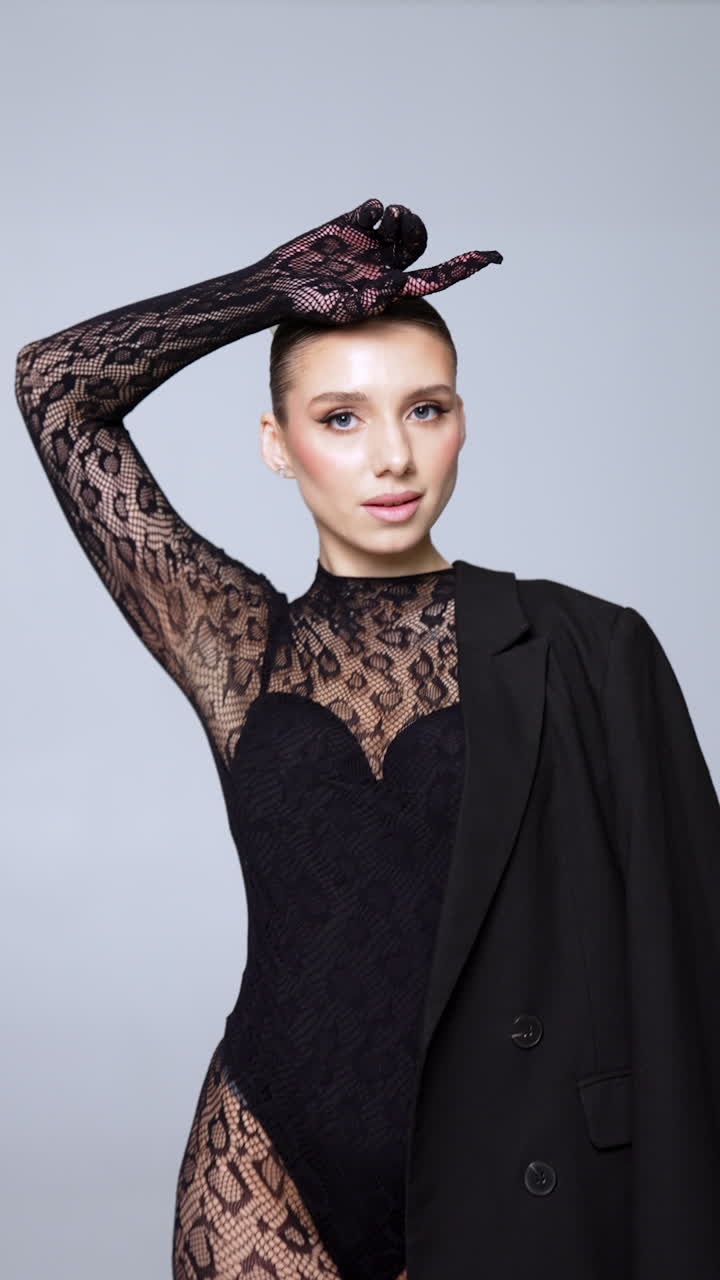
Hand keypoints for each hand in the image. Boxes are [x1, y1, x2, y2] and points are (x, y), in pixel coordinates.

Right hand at [257, 196, 501, 325]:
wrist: (280, 287)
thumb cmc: (310, 306)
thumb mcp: (345, 305)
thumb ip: (373, 294)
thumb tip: (397, 281)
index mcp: (390, 286)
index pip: (436, 276)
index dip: (464, 267)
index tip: (491, 257)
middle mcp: (383, 264)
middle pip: (418, 242)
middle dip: (416, 230)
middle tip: (400, 226)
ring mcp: (367, 245)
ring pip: (400, 224)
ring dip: (401, 217)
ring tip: (387, 220)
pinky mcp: (348, 226)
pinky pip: (372, 210)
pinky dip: (376, 209)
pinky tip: (367, 216)